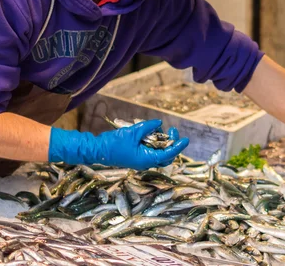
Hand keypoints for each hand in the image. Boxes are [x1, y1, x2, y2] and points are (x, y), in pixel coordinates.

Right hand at [49, 119, 188, 169]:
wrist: (98, 150)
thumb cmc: (114, 143)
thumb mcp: (133, 132)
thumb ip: (147, 127)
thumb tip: (159, 123)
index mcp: (146, 159)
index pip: (167, 154)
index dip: (177, 147)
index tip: (186, 139)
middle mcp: (146, 162)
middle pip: (165, 155)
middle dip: (171, 143)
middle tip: (171, 130)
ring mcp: (141, 160)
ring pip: (158, 152)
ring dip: (160, 141)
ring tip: (154, 128)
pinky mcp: (137, 156)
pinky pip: (150, 150)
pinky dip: (152, 141)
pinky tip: (148, 132)